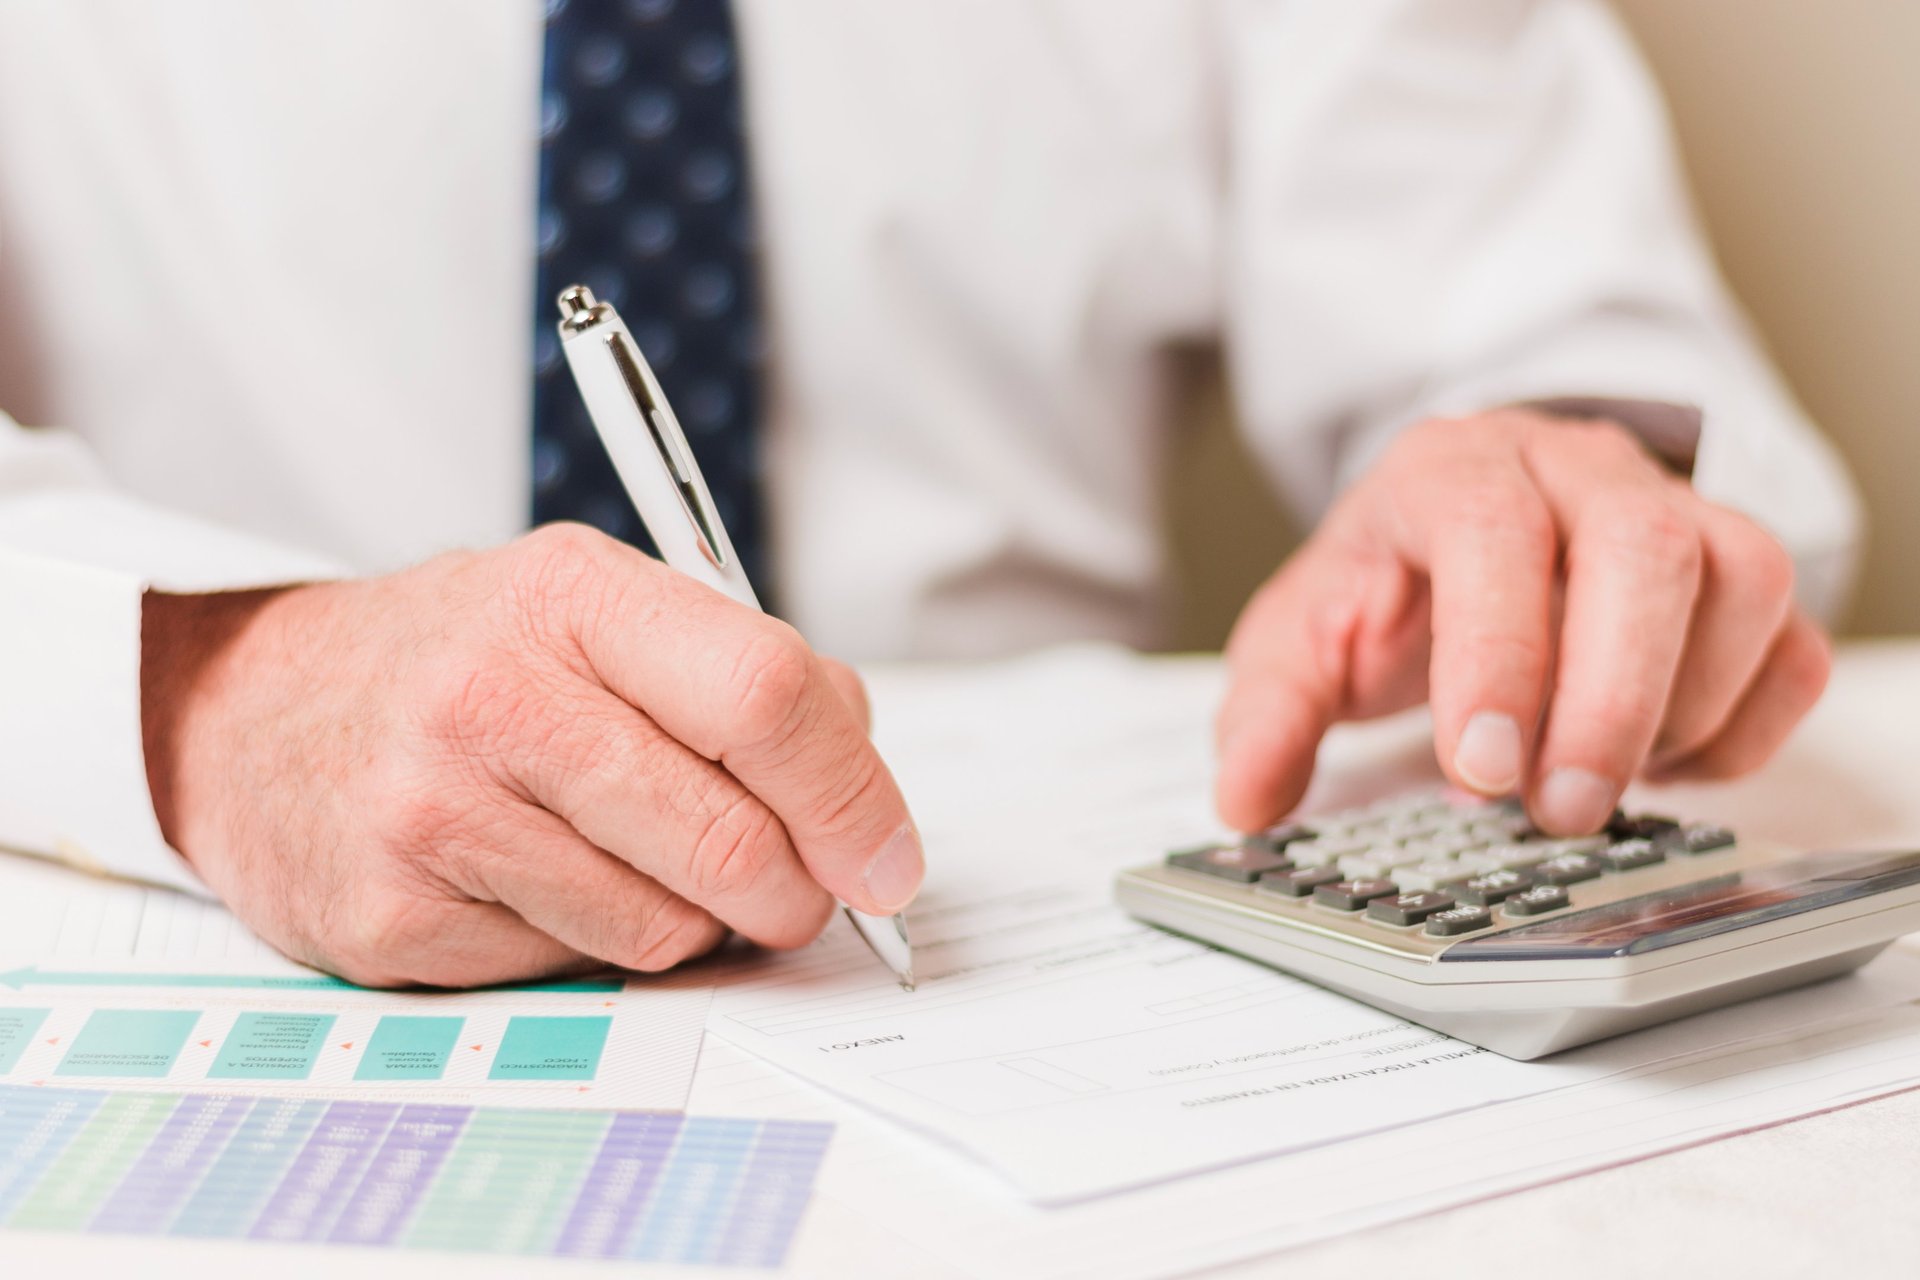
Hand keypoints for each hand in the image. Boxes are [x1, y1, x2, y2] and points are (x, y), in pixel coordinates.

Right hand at [140, 523, 922, 987]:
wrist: (254, 714)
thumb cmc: (463, 661)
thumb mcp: (596, 611)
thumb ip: (742, 675)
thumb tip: (865, 797)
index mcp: (573, 594)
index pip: (767, 697)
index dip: (854, 795)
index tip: (889, 858)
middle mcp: (495, 694)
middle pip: (732, 839)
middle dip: (796, 891)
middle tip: (792, 891)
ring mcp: (434, 811)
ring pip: (665, 926)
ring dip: (692, 920)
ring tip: (633, 858)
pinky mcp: (393, 919)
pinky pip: (574, 970)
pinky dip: (593, 944)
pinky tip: (537, 882)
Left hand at [1216, 411, 1831, 835]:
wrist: (1459, 523)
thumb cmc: (1389, 582)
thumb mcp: (1304, 635)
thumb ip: (1269, 713)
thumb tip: (1246, 798)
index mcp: (1453, 471)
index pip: (1493, 534)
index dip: (1498, 654)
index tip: (1478, 765)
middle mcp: (1576, 470)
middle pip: (1643, 549)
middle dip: (1609, 699)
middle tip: (1558, 807)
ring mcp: (1672, 507)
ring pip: (1740, 578)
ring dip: (1683, 706)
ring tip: (1602, 780)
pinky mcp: (1733, 570)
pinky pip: (1789, 641)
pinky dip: (1744, 726)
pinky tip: (1664, 768)